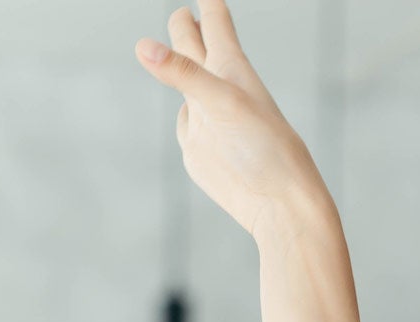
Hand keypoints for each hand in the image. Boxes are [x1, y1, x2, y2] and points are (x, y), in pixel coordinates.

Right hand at [134, 2, 329, 240]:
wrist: (276, 203)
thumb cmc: (265, 148)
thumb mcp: (223, 102)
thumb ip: (184, 73)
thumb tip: (142, 47)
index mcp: (229, 64)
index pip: (214, 16)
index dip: (205, 1)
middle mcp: (215, 86)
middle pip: (191, 39)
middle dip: (184, 24)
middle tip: (184, 16)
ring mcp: (204, 117)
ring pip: (184, 81)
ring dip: (178, 65)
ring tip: (180, 51)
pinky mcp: (198, 147)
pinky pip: (183, 123)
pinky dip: (184, 120)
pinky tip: (194, 129)